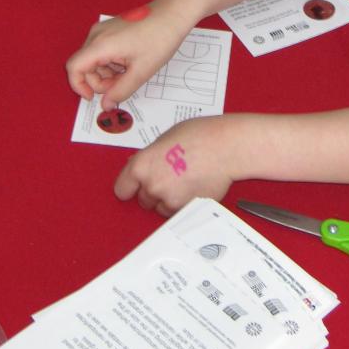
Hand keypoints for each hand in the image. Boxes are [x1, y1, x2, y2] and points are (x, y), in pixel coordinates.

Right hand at [65, 4, 189, 108]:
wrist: (172, 14)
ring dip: (107, 73)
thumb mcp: (141, 71)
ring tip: (130, 72)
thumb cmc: (159, 39)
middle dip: (100, 82)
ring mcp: (102, 30)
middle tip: (122, 86)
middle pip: (84, 66)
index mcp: (101, 44)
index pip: (74, 67)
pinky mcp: (110, 30)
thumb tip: (106, 105)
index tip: (93, 97)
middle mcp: (96, 35)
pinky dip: (111, 63)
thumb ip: (121, 91)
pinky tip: (130, 63)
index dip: (79, 86)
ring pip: (94, 60)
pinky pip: (102, 52)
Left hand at [114, 114, 239, 215]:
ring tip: (184, 181)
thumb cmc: (199, 136)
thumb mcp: (165, 138)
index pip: (122, 188)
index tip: (134, 186)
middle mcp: (152, 186)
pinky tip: (193, 187)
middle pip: (143, 199)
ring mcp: (169, 200)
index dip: (130, 186)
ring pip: (160, 208)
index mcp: (142, 165)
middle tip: (169, 177)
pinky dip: (182, 204)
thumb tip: (138, 166)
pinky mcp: (187, 209)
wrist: (226, 147)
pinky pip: (177, 212)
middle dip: (152, 191)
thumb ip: (149, 156)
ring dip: (167, 200)